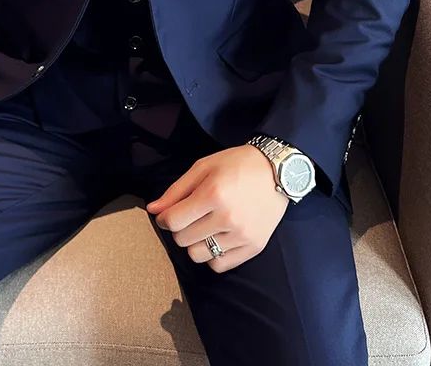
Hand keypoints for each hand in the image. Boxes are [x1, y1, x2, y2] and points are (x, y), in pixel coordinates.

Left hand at [145, 144, 287, 271]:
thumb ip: (176, 191)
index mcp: (213, 194)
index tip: (168, 214)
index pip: (173, 221)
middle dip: (179, 229)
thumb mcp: (203, 167)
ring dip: (194, 243)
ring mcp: (242, 235)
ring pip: (198, 255)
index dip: (164, 219)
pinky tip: (217, 238)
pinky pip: (219, 265)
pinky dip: (212, 255)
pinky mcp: (254, 247)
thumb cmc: (236, 164)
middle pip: (183, 240)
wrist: (277, 171)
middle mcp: (228, 218)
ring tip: (203, 227)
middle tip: (189, 216)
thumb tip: (153, 210)